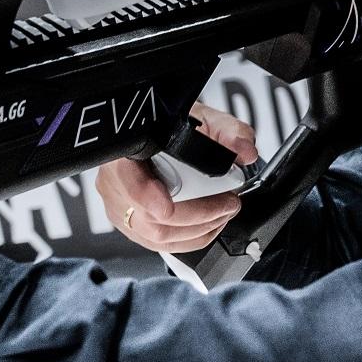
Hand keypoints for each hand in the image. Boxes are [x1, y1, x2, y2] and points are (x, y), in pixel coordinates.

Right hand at [96, 101, 257, 253]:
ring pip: (155, 236)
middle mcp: (115, 181)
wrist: (163, 133)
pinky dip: (189, 239)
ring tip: (223, 214)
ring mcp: (119, 206)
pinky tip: (207, 225)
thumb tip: (245, 152)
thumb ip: (230, 131)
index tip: (167, 207)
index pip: (128, 178)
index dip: (147, 196)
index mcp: (126, 151)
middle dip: (197, 217)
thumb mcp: (206, 118)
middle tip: (227, 205)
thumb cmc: (177, 127)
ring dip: (197, 231)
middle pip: (149, 216)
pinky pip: (157, 243)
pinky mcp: (130, 223)